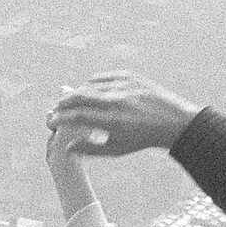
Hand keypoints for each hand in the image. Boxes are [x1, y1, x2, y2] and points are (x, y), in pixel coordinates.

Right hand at [46, 73, 200, 156]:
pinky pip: (104, 77)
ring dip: (77, 92)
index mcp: (112, 121)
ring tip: (71, 99)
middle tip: (57, 107)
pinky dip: (92, 82)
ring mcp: (123, 86)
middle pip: (80, 97)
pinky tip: (87, 88)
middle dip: (64, 102)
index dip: (61, 118)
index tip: (53, 121)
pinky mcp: (130, 76)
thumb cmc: (142, 138)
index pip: (77, 117)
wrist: (172, 122)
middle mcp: (117, 102)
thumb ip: (90, 149)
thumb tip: (68, 147)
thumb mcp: (116, 149)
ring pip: (90, 85)